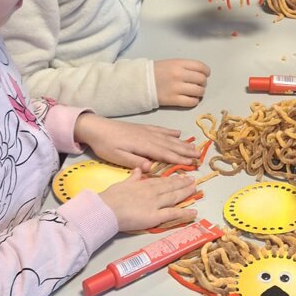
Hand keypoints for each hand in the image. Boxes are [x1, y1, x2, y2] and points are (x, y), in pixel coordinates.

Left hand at [74, 113, 199, 169]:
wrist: (97, 127)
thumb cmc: (105, 145)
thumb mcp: (117, 157)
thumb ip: (134, 162)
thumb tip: (149, 168)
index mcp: (143, 146)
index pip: (165, 154)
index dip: (179, 158)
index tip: (191, 163)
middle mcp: (149, 137)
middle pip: (171, 145)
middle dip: (185, 151)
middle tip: (199, 156)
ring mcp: (147, 131)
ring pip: (168, 138)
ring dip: (182, 143)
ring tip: (194, 147)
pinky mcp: (143, 128)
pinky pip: (161, 130)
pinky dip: (170, 132)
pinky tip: (178, 134)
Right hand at [100, 170, 197, 231]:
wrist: (106, 209)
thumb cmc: (111, 197)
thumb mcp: (122, 183)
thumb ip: (133, 177)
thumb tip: (139, 169)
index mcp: (144, 184)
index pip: (162, 180)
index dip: (173, 179)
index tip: (181, 177)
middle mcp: (153, 192)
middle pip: (171, 187)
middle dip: (183, 184)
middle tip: (193, 181)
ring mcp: (155, 204)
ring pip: (174, 197)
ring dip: (186, 193)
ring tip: (195, 189)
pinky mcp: (155, 216)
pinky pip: (173, 214)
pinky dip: (184, 212)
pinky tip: (194, 212)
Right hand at [154, 59, 210, 107]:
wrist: (141, 82)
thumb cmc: (157, 72)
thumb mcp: (171, 63)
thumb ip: (186, 67)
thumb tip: (201, 74)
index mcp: (179, 64)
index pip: (201, 67)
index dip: (206, 72)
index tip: (205, 74)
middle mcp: (179, 75)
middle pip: (202, 80)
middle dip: (203, 83)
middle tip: (199, 84)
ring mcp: (176, 88)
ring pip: (199, 91)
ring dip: (200, 92)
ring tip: (195, 92)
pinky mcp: (173, 100)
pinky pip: (192, 102)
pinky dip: (194, 101)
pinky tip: (190, 98)